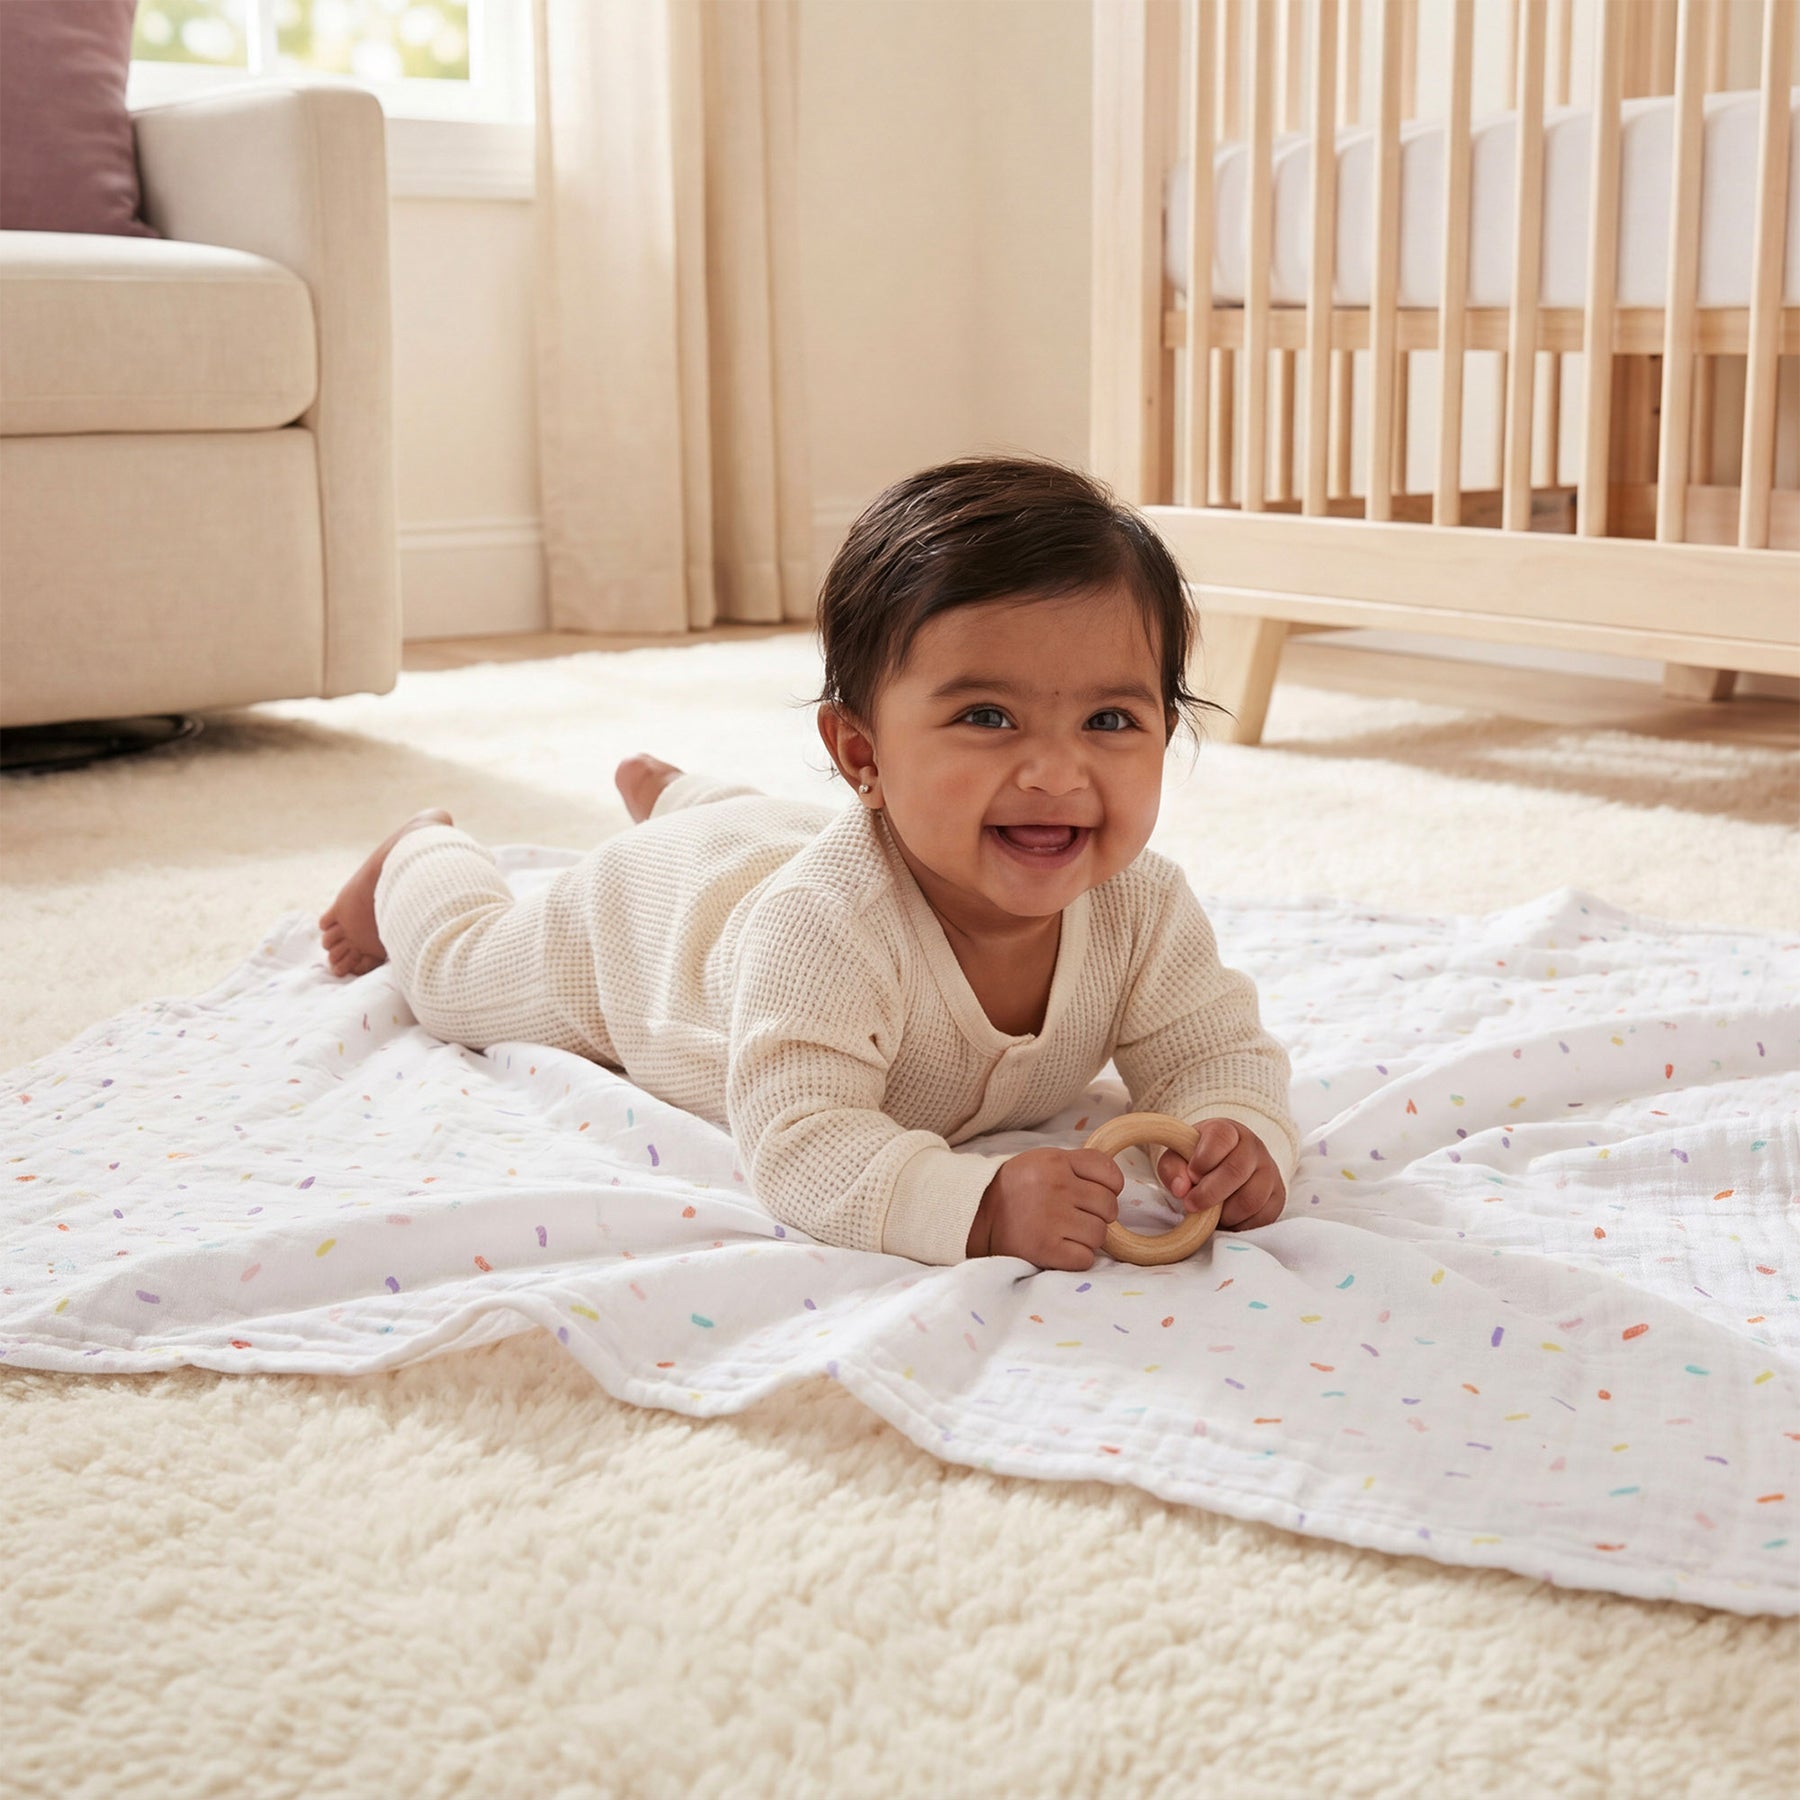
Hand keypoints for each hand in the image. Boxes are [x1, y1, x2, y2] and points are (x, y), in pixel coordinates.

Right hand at [966, 1146, 1123, 1270]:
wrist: (976, 1214)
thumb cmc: (1016, 1188)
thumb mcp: (1043, 1161)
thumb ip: (1077, 1165)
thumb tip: (1116, 1184)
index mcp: (1056, 1162)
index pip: (1110, 1174)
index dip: (1110, 1188)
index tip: (1095, 1194)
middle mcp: (1056, 1187)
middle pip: (1109, 1207)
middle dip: (1099, 1215)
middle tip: (1078, 1216)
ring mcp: (1051, 1219)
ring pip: (1099, 1235)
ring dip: (1088, 1238)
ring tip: (1066, 1233)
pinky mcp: (1045, 1248)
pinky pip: (1085, 1258)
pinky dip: (1077, 1258)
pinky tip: (1061, 1248)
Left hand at [1156, 1120, 1285, 1231]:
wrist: (1225, 1166)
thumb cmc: (1197, 1161)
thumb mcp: (1178, 1157)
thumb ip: (1172, 1168)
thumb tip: (1181, 1189)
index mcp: (1228, 1130)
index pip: (1221, 1138)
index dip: (1203, 1159)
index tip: (1191, 1175)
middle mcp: (1254, 1148)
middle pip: (1236, 1171)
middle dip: (1209, 1194)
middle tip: (1191, 1205)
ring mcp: (1269, 1171)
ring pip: (1251, 1199)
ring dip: (1225, 1214)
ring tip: (1210, 1214)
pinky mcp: (1278, 1196)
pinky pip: (1262, 1218)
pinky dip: (1240, 1225)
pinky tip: (1227, 1219)